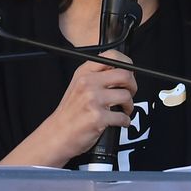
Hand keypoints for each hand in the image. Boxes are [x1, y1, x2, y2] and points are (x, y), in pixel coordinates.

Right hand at [0, 49, 136, 167]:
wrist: (57, 134)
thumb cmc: (70, 112)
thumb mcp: (78, 85)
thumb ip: (97, 76)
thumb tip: (124, 71)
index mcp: (84, 72)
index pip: (112, 56)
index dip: (127, 64)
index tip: (129, 73)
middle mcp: (87, 83)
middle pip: (125, 75)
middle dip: (133, 86)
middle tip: (130, 93)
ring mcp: (92, 100)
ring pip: (126, 96)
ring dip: (129, 106)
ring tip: (123, 110)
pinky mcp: (98, 117)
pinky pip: (123, 117)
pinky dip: (125, 122)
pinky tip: (118, 122)